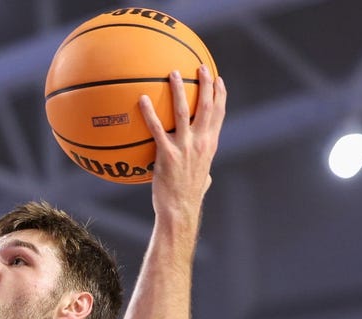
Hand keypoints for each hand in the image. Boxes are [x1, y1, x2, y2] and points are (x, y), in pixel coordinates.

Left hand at [139, 65, 226, 218]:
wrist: (180, 209)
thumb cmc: (188, 196)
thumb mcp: (201, 179)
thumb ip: (203, 170)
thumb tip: (206, 174)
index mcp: (210, 144)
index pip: (219, 114)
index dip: (220, 95)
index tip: (218, 79)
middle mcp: (201, 142)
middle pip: (207, 106)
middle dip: (206, 83)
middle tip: (201, 66)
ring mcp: (185, 146)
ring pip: (183, 111)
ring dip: (179, 89)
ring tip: (174, 73)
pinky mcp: (168, 154)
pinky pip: (156, 128)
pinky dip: (149, 112)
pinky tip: (142, 99)